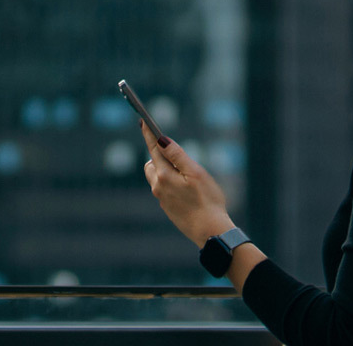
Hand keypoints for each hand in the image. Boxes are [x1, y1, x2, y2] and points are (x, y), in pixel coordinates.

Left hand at [140, 121, 234, 245]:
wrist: (210, 231)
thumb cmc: (207, 200)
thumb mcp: (196, 173)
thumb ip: (178, 156)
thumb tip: (162, 140)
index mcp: (164, 175)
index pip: (153, 148)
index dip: (148, 133)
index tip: (142, 120)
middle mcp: (158, 186)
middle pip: (153, 163)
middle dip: (160, 155)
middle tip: (181, 158)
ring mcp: (162, 198)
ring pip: (158, 177)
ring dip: (166, 171)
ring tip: (188, 177)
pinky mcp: (168, 208)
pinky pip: (165, 189)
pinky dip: (172, 184)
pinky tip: (190, 193)